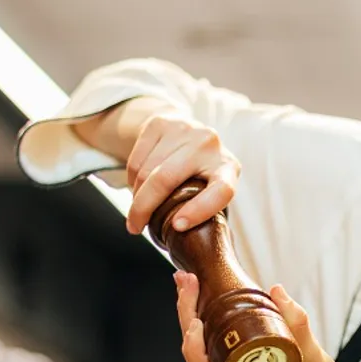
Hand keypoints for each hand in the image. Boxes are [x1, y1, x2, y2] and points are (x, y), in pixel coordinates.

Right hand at [124, 112, 240, 235]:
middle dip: (144, 207)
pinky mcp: (162, 123)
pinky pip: (136, 158)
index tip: (177, 226)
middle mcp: (209, 144)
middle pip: (166, 179)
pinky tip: (137, 185)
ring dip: (136, 194)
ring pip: (146, 170)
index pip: (220, 191)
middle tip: (134, 227)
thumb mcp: (211, 189)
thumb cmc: (203, 173)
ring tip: (138, 206)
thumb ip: (202, 207)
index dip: (199, 211)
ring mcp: (185, 130)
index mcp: (228, 167)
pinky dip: (131, 178)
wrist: (191, 131)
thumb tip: (178, 238)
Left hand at [174, 271, 350, 361]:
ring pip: (201, 350)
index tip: (196, 320)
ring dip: (192, 317)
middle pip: (195, 354)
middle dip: (187, 315)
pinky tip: (205, 302)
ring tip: (190, 284)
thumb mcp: (312, 355)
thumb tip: (276, 291)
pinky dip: (205, 325)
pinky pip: (213, 349)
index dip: (193, 346)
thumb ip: (296, 324)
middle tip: (186, 281)